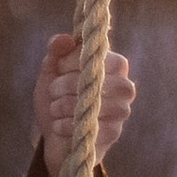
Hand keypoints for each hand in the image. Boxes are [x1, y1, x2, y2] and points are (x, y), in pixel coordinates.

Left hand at [33, 33, 133, 169]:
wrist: (55, 138)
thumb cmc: (57, 99)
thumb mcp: (51, 72)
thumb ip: (56, 51)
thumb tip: (65, 39)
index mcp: (114, 66)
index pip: (102, 54)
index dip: (75, 59)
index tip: (58, 66)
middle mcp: (124, 86)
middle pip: (101, 78)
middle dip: (68, 83)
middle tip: (53, 91)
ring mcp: (122, 111)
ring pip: (95, 102)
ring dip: (65, 105)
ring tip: (54, 108)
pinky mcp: (114, 133)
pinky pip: (92, 126)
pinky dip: (67, 125)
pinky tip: (58, 125)